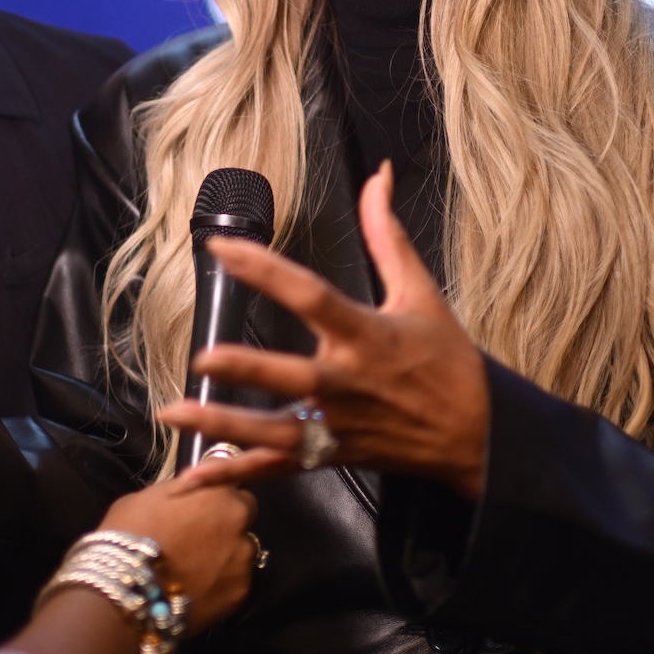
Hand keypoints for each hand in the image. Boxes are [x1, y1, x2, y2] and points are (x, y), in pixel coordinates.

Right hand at [95, 478, 259, 628]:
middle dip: (227, 527)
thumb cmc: (129, 533)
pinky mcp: (239, 595)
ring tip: (195, 572)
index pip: (235, 488)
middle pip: (243, 520)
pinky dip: (220, 587)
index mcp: (220, 493)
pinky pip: (234, 584)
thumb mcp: (148, 496)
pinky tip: (196, 592)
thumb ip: (181, 492)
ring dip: (225, 558)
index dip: (217, 500)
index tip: (201, 511)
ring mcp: (242, 561)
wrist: (124, 588)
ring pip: (241, 554)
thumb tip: (192, 492)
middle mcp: (240, 523)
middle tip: (197, 542)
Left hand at [160, 163, 491, 497]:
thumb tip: (380, 176)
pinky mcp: (332, 453)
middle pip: (291, 374)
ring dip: (224, 424)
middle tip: (201, 357)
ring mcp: (338, 423)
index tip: (223, 248)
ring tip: (175, 414)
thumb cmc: (449, 361)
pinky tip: (196, 476)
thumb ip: (388, 235)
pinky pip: (278, 466)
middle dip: (246, 367)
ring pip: (275, 428)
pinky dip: (237, 473)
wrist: (477, 436)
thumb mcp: (422, 292)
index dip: (266, 269)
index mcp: (367, 334)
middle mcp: (348, 382)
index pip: (310, 295)